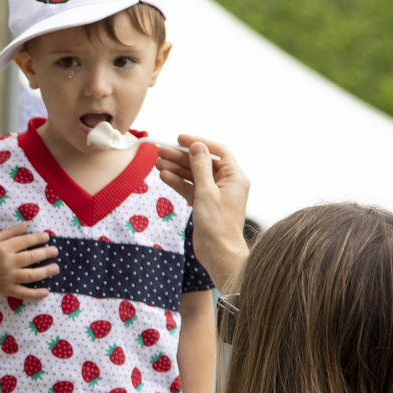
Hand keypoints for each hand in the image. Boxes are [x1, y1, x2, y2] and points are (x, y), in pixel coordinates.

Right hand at [0, 222, 58, 299]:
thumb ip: (10, 232)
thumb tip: (26, 225)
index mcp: (3, 248)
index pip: (25, 241)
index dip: (38, 238)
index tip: (47, 237)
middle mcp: (7, 263)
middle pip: (31, 257)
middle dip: (46, 253)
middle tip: (55, 251)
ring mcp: (7, 278)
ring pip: (31, 275)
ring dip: (46, 272)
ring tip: (56, 268)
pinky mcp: (6, 290)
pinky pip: (24, 293)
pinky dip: (35, 294)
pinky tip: (46, 292)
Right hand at [155, 134, 249, 290]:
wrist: (218, 254)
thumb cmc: (217, 225)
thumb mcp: (206, 192)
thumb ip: (201, 167)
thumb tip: (197, 146)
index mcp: (235, 177)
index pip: (217, 151)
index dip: (199, 142)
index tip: (180, 138)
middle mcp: (227, 183)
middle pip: (202, 162)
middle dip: (181, 156)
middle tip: (161, 151)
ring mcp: (216, 194)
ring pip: (194, 175)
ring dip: (176, 168)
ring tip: (157, 163)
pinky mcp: (205, 204)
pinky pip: (191, 188)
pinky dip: (178, 182)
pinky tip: (164, 176)